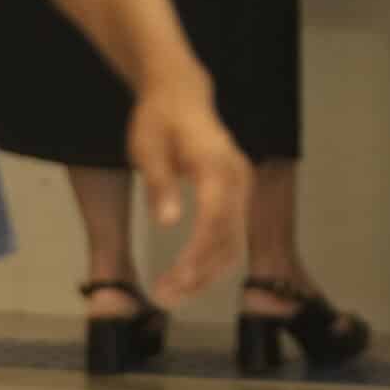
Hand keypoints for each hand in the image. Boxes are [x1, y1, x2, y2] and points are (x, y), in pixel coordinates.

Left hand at [125, 68, 250, 305]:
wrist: (180, 95)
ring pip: (233, 241)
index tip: (174, 280)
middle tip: (165, 295)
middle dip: (198, 273)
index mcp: (215, 163)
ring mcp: (242, 186)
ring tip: (171, 293)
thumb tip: (167, 222)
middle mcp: (237, 176)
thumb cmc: (159, 119)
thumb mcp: (147, 147)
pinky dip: (212, 260)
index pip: (214, 218)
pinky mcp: (238, 195)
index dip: (197, 255)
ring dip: (205, 273)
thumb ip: (159, 183)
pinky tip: (188, 277)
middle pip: (227, 236)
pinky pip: (232, 234)